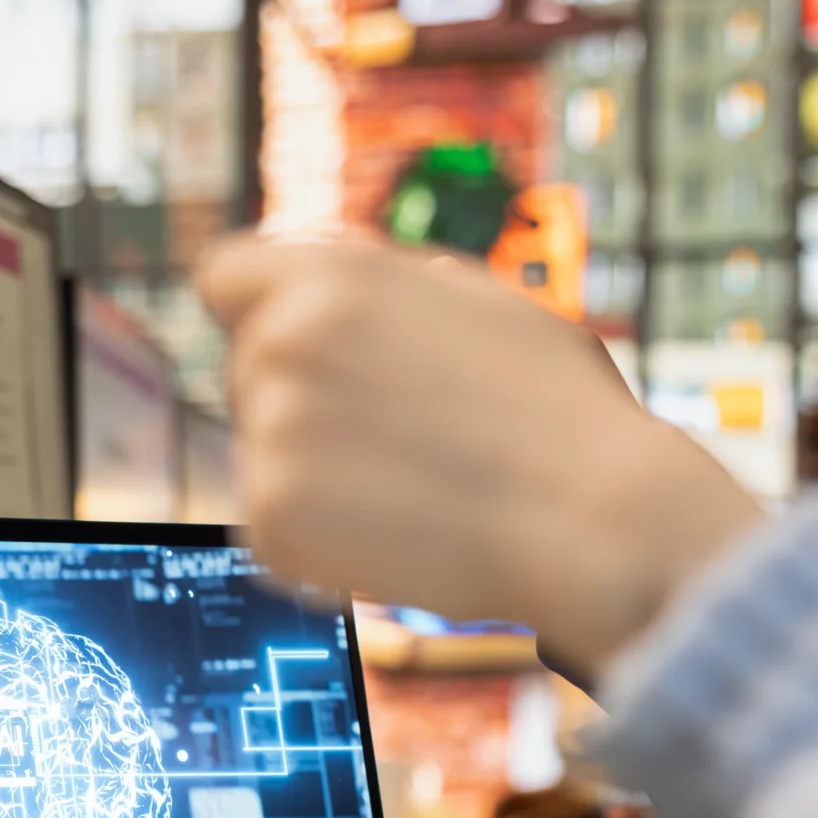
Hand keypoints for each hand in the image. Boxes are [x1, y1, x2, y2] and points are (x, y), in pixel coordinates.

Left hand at [196, 237, 764, 670]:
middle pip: (244, 371)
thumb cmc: (558, 410)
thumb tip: (331, 277)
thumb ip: (386, 285)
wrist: (593, 520)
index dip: (258, 311)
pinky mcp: (271, 523)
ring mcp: (270, 436)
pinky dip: (318, 541)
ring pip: (259, 452)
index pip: (224, 277)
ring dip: (312, 472)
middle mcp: (284, 344)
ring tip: (409, 487)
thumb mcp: (479, 298)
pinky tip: (395, 532)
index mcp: (330, 276)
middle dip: (298, 398)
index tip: (296, 348)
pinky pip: (272, 528)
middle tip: (391, 437)